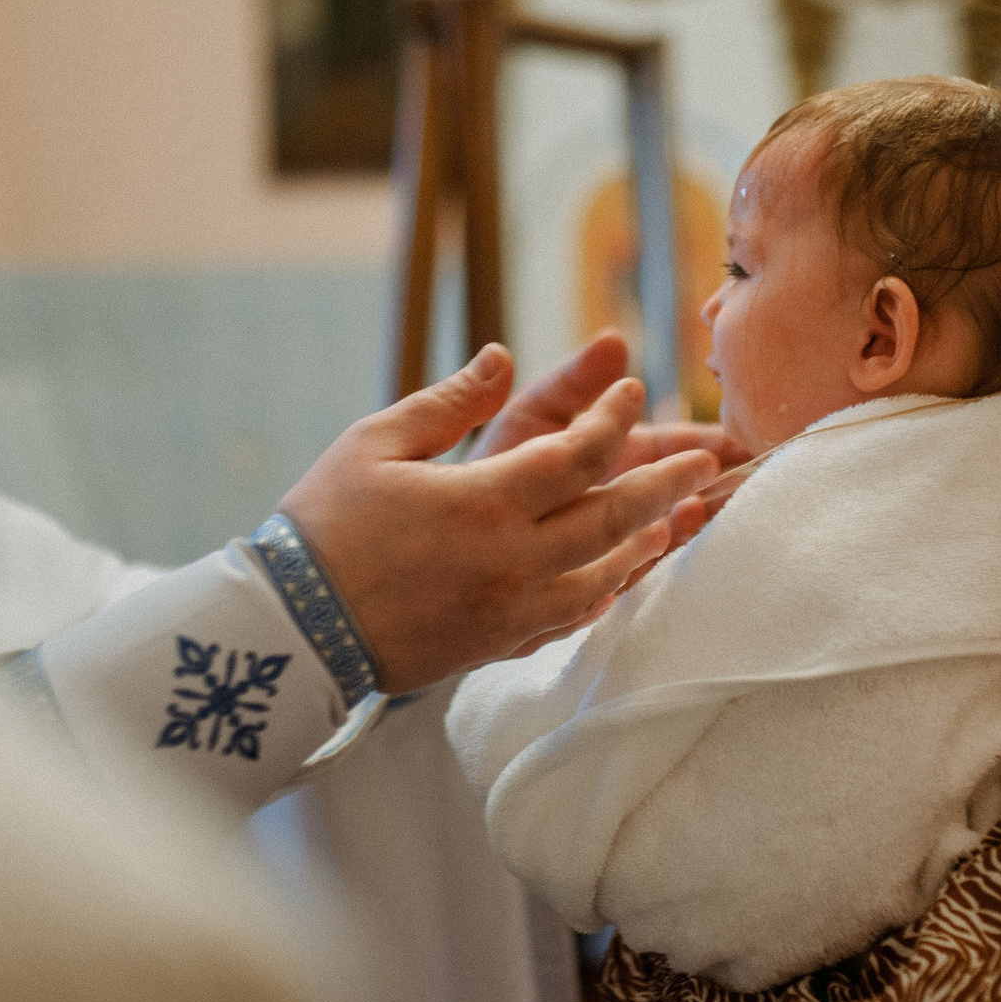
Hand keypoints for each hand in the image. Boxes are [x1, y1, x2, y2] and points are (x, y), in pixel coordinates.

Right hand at [279, 343, 722, 694]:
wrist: (291, 631)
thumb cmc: (325, 526)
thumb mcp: (375, 443)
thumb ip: (449, 402)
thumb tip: (502, 357)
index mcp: (484, 502)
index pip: (578, 454)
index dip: (613, 417)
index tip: (633, 388)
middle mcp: (512, 560)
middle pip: (612, 516)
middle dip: (665, 482)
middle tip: (709, 458)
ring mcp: (510, 609)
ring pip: (604, 573)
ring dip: (647, 541)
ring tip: (677, 515)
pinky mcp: (497, 644)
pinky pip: (571, 618)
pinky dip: (605, 593)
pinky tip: (620, 578)